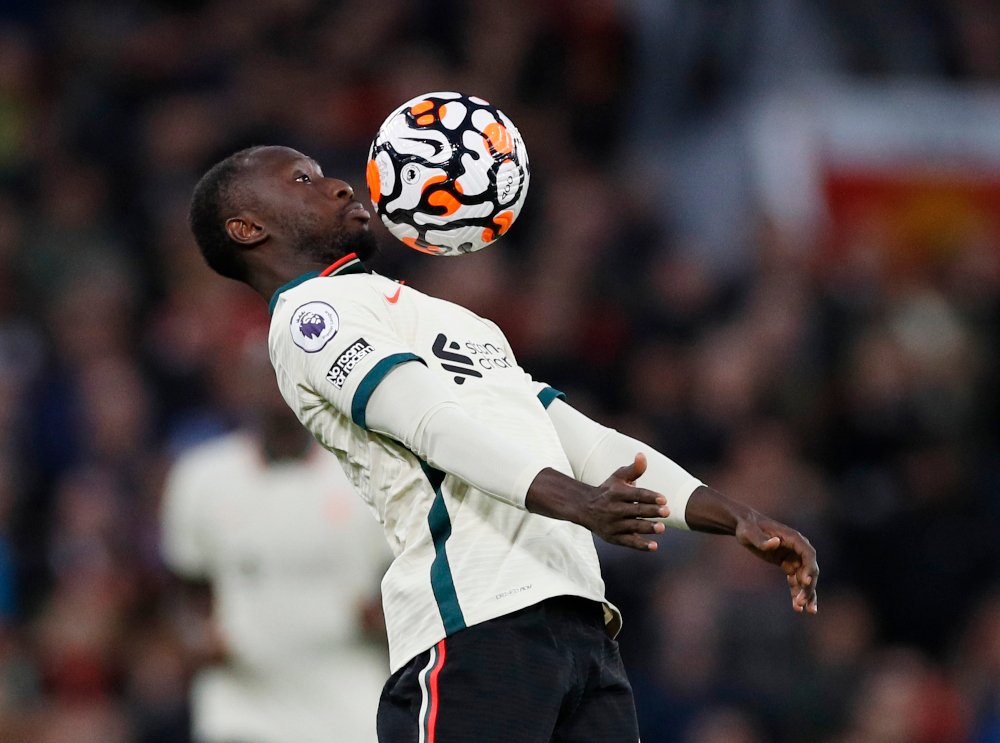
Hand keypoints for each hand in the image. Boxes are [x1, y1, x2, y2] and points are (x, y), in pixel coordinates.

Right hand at [525, 454, 669, 551]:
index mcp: (616, 493)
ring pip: (633, 526)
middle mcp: (614, 509)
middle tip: (667, 512)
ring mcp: (614, 524)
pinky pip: (628, 542)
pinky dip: (640, 545)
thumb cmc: (608, 490)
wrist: (584, 508)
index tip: (664, 499)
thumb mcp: (618, 477)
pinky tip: (654, 546)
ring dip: (647, 528)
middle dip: (651, 511)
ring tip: (662, 528)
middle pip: (636, 510)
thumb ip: (633, 469)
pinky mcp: (614, 537)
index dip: (650, 496)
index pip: (636, 495)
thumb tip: (642, 455)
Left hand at [735, 511, 818, 613]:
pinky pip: (795, 580)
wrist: (744, 526)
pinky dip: (796, 592)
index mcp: (793, 538)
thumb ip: (760, 539)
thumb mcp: (749, 532)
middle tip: (801, 603)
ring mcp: (794, 556)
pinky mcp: (787, 563)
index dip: (809, 568)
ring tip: (803, 610)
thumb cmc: (747, 526)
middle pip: (809, 570)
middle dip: (807, 587)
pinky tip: (797, 607)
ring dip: (805, 594)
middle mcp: (797, 548)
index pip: (808, 554)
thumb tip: (775, 542)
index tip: (805, 582)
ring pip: (804, 578)